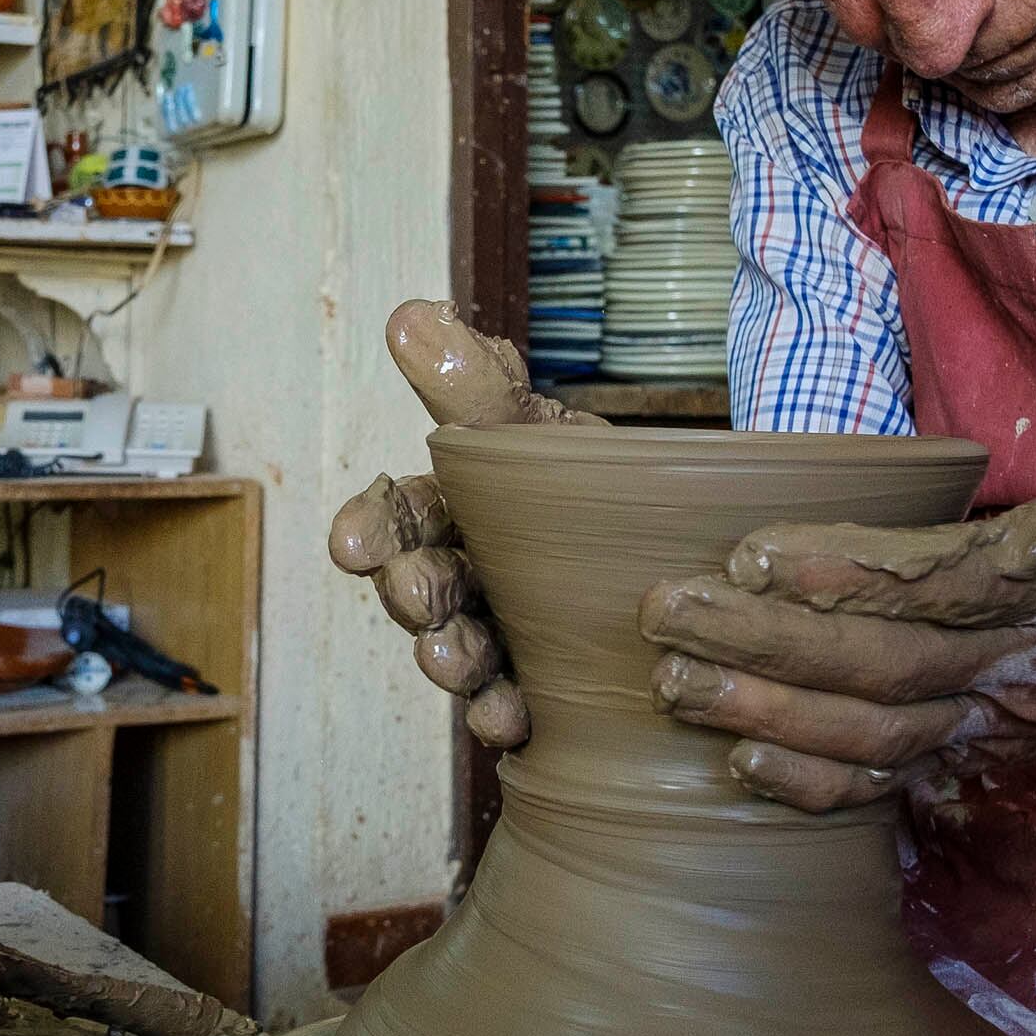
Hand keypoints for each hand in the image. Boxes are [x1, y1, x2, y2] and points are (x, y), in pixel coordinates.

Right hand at [326, 301, 605, 748]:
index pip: (396, 514)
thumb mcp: (537, 432)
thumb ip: (475, 384)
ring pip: (455, 652)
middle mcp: (465, 576)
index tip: (353, 545)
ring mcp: (498, 636)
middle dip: (409, 593)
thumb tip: (411, 314)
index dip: (370, 528)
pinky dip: (501, 714)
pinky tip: (511, 721)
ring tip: (453, 661)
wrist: (683, 545)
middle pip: (419, 587)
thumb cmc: (588, 483)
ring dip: (446, 658)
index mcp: (454, 509)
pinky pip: (507, 706)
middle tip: (414, 595)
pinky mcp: (537, 686)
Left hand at [641, 318, 1035, 810]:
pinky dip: (812, 782)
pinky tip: (737, 761)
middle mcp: (1016, 663)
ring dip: (768, 713)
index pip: (943, 583)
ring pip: (872, 733)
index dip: (849, 575)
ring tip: (673, 684)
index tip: (755, 554)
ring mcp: (988, 720)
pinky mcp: (970, 751)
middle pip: (881, 666)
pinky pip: (888, 780)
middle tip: (666, 614)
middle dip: (766, 647)